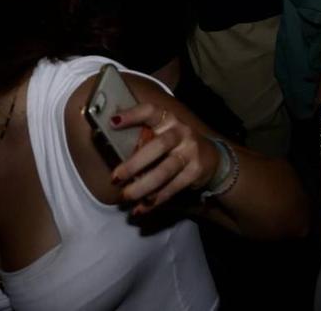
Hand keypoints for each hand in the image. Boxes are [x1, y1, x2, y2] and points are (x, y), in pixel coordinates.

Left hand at [105, 101, 222, 215]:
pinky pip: (173, 187)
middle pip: (158, 146)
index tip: (112, 122)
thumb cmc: (175, 146)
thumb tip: (108, 149)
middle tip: (115, 178)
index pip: (151, 111)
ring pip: (165, 171)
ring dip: (143, 186)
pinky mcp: (195, 171)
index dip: (133, 115)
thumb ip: (144, 139)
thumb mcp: (163, 134)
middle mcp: (181, 132)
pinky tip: (141, 208)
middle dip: (135, 163)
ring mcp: (190, 152)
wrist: (211, 159)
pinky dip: (155, 200)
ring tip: (126, 196)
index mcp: (168, 120)